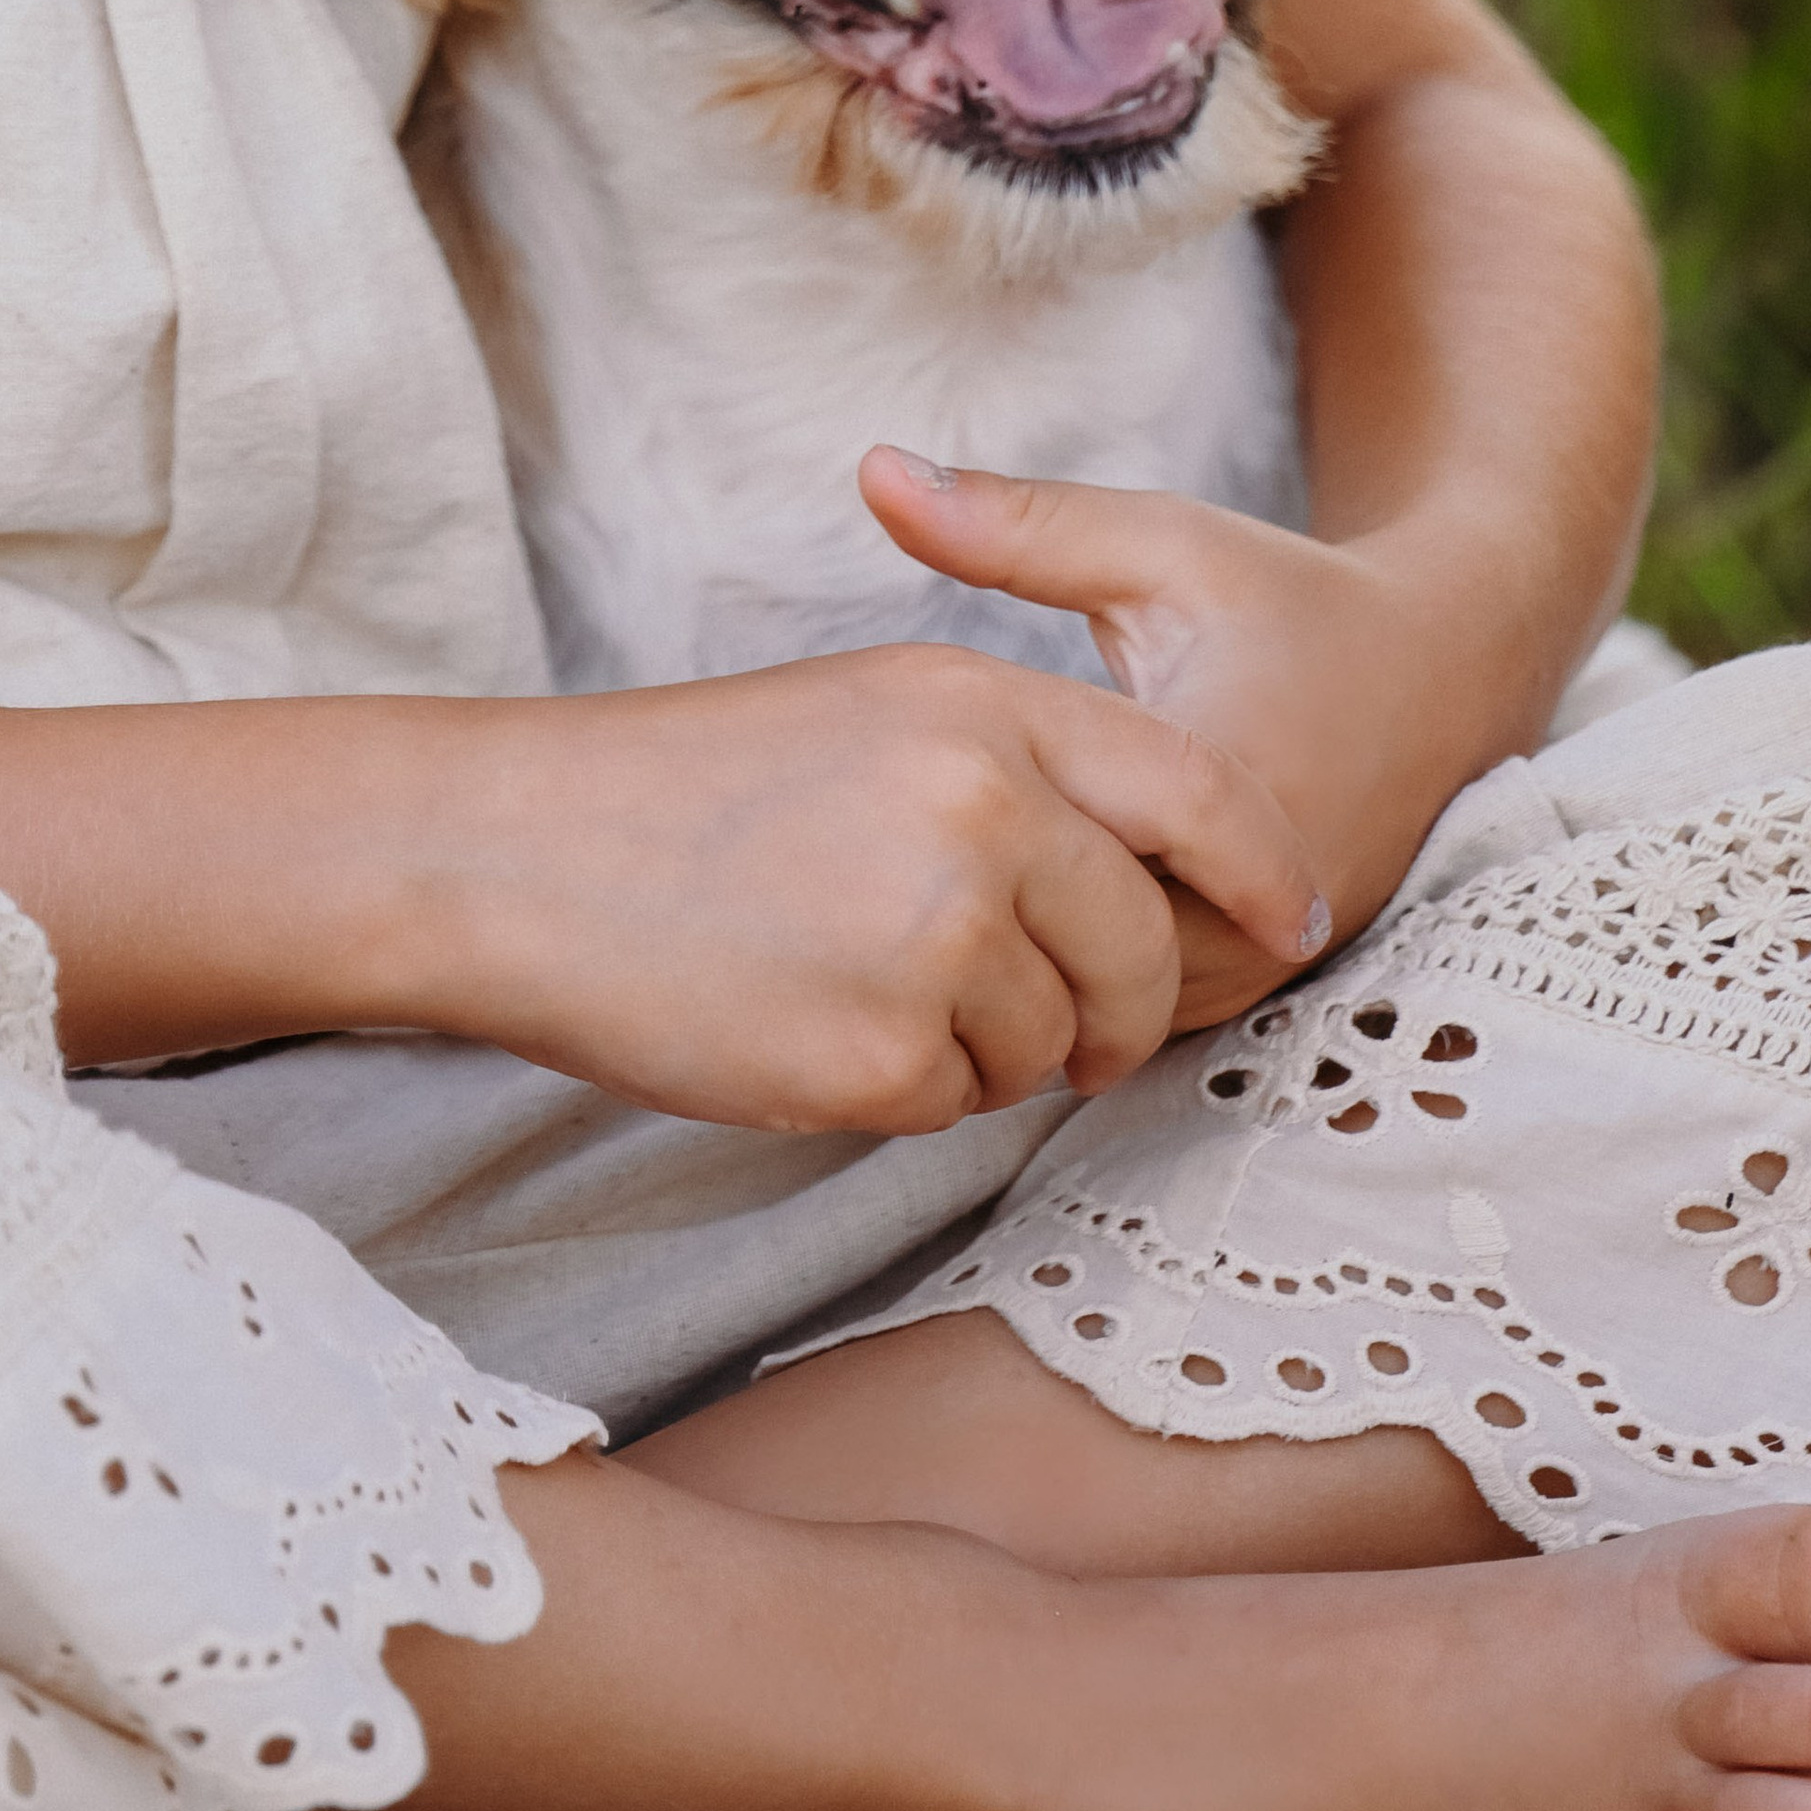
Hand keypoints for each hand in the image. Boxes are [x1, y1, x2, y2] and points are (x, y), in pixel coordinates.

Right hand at [403, 643, 1321, 1136]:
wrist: (516, 850)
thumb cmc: (685, 784)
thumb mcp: (877, 706)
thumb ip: (1028, 764)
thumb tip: (1166, 865)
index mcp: (985, 706)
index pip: (1200, 799)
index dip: (1263, 872)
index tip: (1295, 922)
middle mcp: (982, 807)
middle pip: (1143, 949)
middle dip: (1119, 1008)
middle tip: (1070, 1032)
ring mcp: (933, 933)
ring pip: (1056, 1041)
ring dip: (992, 1050)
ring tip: (861, 988)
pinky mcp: (876, 1053)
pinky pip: (956, 1105)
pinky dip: (904, 1092)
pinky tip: (809, 1030)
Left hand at [862, 450, 1547, 1027]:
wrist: (1440, 670)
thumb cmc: (1287, 598)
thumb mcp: (1156, 548)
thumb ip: (1014, 525)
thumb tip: (870, 467)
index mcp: (1220, 791)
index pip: (1043, 866)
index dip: (944, 848)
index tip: (876, 804)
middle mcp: (1255, 900)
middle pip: (1063, 956)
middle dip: (972, 917)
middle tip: (867, 869)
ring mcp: (1265, 958)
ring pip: (1101, 1005)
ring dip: (1024, 958)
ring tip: (926, 898)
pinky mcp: (1263, 979)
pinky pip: (1141, 1012)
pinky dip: (1074, 976)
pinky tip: (1008, 917)